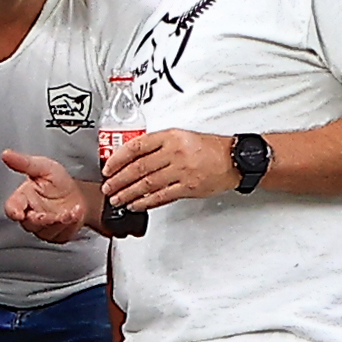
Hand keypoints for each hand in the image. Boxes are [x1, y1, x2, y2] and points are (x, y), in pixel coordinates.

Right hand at [1, 147, 95, 243]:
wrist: (78, 194)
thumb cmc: (57, 182)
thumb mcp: (43, 167)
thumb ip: (24, 163)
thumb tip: (7, 154)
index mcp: (23, 198)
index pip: (12, 207)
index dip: (13, 211)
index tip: (19, 213)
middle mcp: (30, 215)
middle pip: (29, 223)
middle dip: (42, 219)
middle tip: (53, 214)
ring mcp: (42, 228)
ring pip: (46, 230)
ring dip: (60, 221)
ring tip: (72, 210)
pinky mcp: (55, 235)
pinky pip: (59, 235)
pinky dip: (70, 224)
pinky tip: (75, 213)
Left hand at [100, 129, 239, 213]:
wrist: (233, 159)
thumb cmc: (208, 148)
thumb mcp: (182, 137)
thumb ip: (159, 146)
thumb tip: (133, 159)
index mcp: (171, 136)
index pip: (137, 147)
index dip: (118, 159)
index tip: (108, 168)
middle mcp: (175, 152)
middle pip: (138, 167)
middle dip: (119, 180)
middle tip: (108, 188)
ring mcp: (182, 171)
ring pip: (147, 183)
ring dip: (128, 193)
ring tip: (117, 199)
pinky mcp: (188, 187)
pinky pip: (162, 196)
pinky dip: (146, 202)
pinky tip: (135, 205)